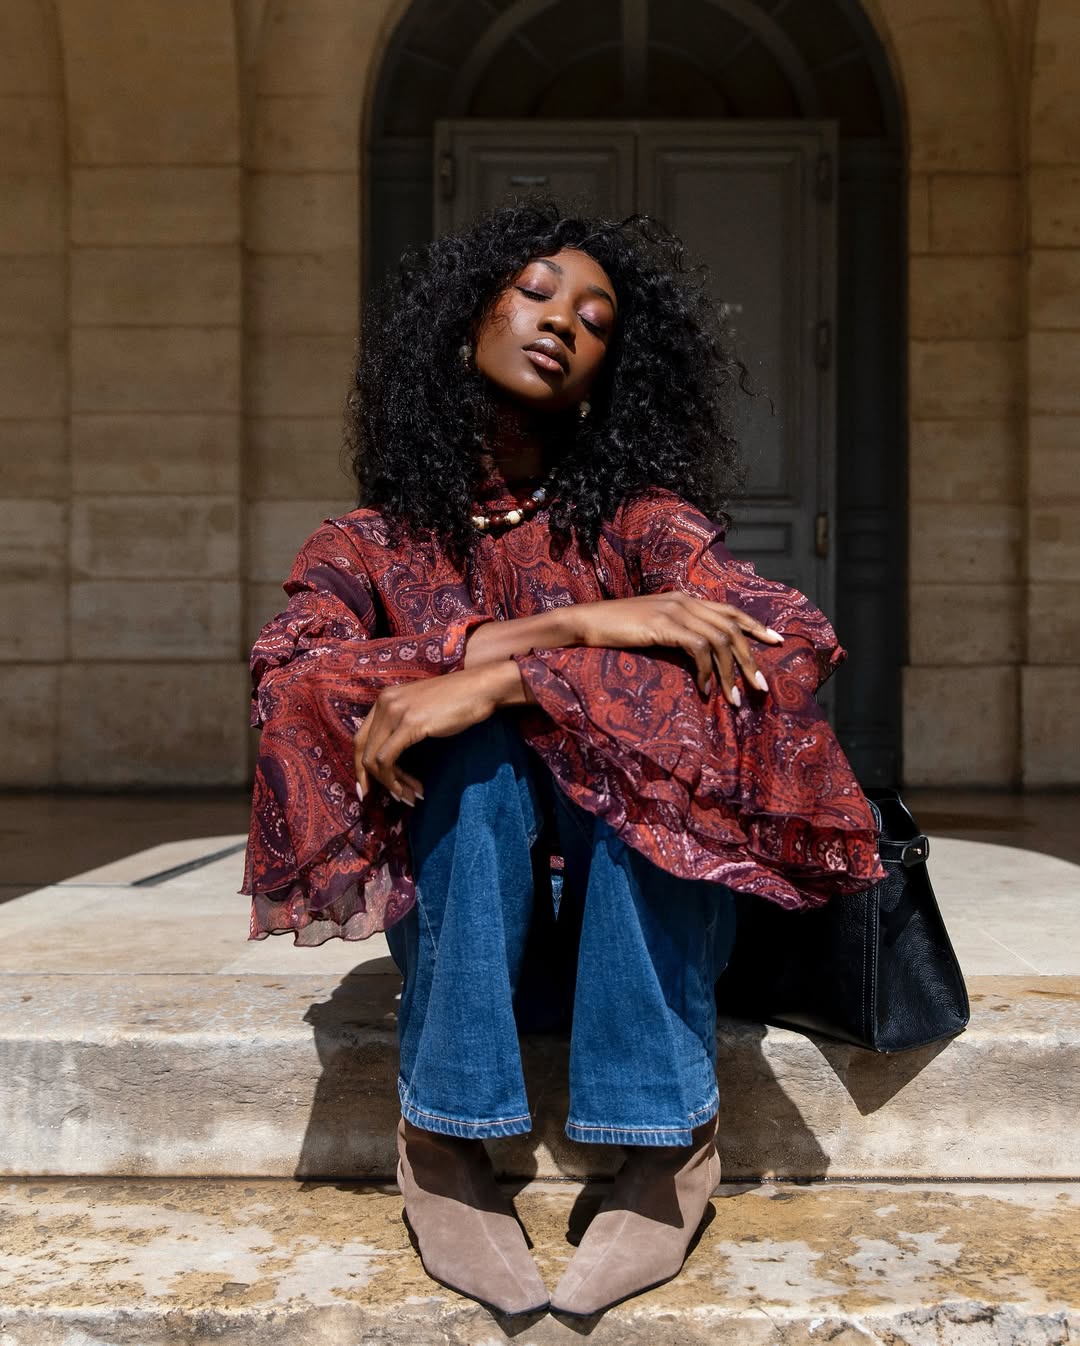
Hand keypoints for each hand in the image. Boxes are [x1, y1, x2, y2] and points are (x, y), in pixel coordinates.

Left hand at [353, 665, 505, 805]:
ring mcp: (395, 712)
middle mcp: (384, 703)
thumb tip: (390, 761)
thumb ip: (401, 727)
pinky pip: (388, 759)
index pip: (360, 738)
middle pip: (362, 750)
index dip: (360, 767)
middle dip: (372, 780)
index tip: (368, 790)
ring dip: (391, 784)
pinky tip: (415, 789)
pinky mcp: (409, 723)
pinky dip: (396, 780)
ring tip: (410, 796)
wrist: (481, 689)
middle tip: (390, 798)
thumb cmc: (458, 702)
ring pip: (374, 759)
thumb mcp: (420, 712)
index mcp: (384, 699)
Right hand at [570, 592, 783, 705]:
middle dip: (750, 658)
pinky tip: (704, 689)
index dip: (756, 625)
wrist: (585, 622)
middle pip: (732, 627)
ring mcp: (674, 611)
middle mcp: (685, 600)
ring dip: (731, 673)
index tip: (776, 642)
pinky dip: (706, 671)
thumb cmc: (615, 630)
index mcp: (685, 598)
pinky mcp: (663, 625)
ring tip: (735, 698)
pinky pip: (698, 648)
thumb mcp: (653, 627)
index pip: (730, 610)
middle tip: (762, 686)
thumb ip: (677, 632)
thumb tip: (699, 654)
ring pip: (720, 640)